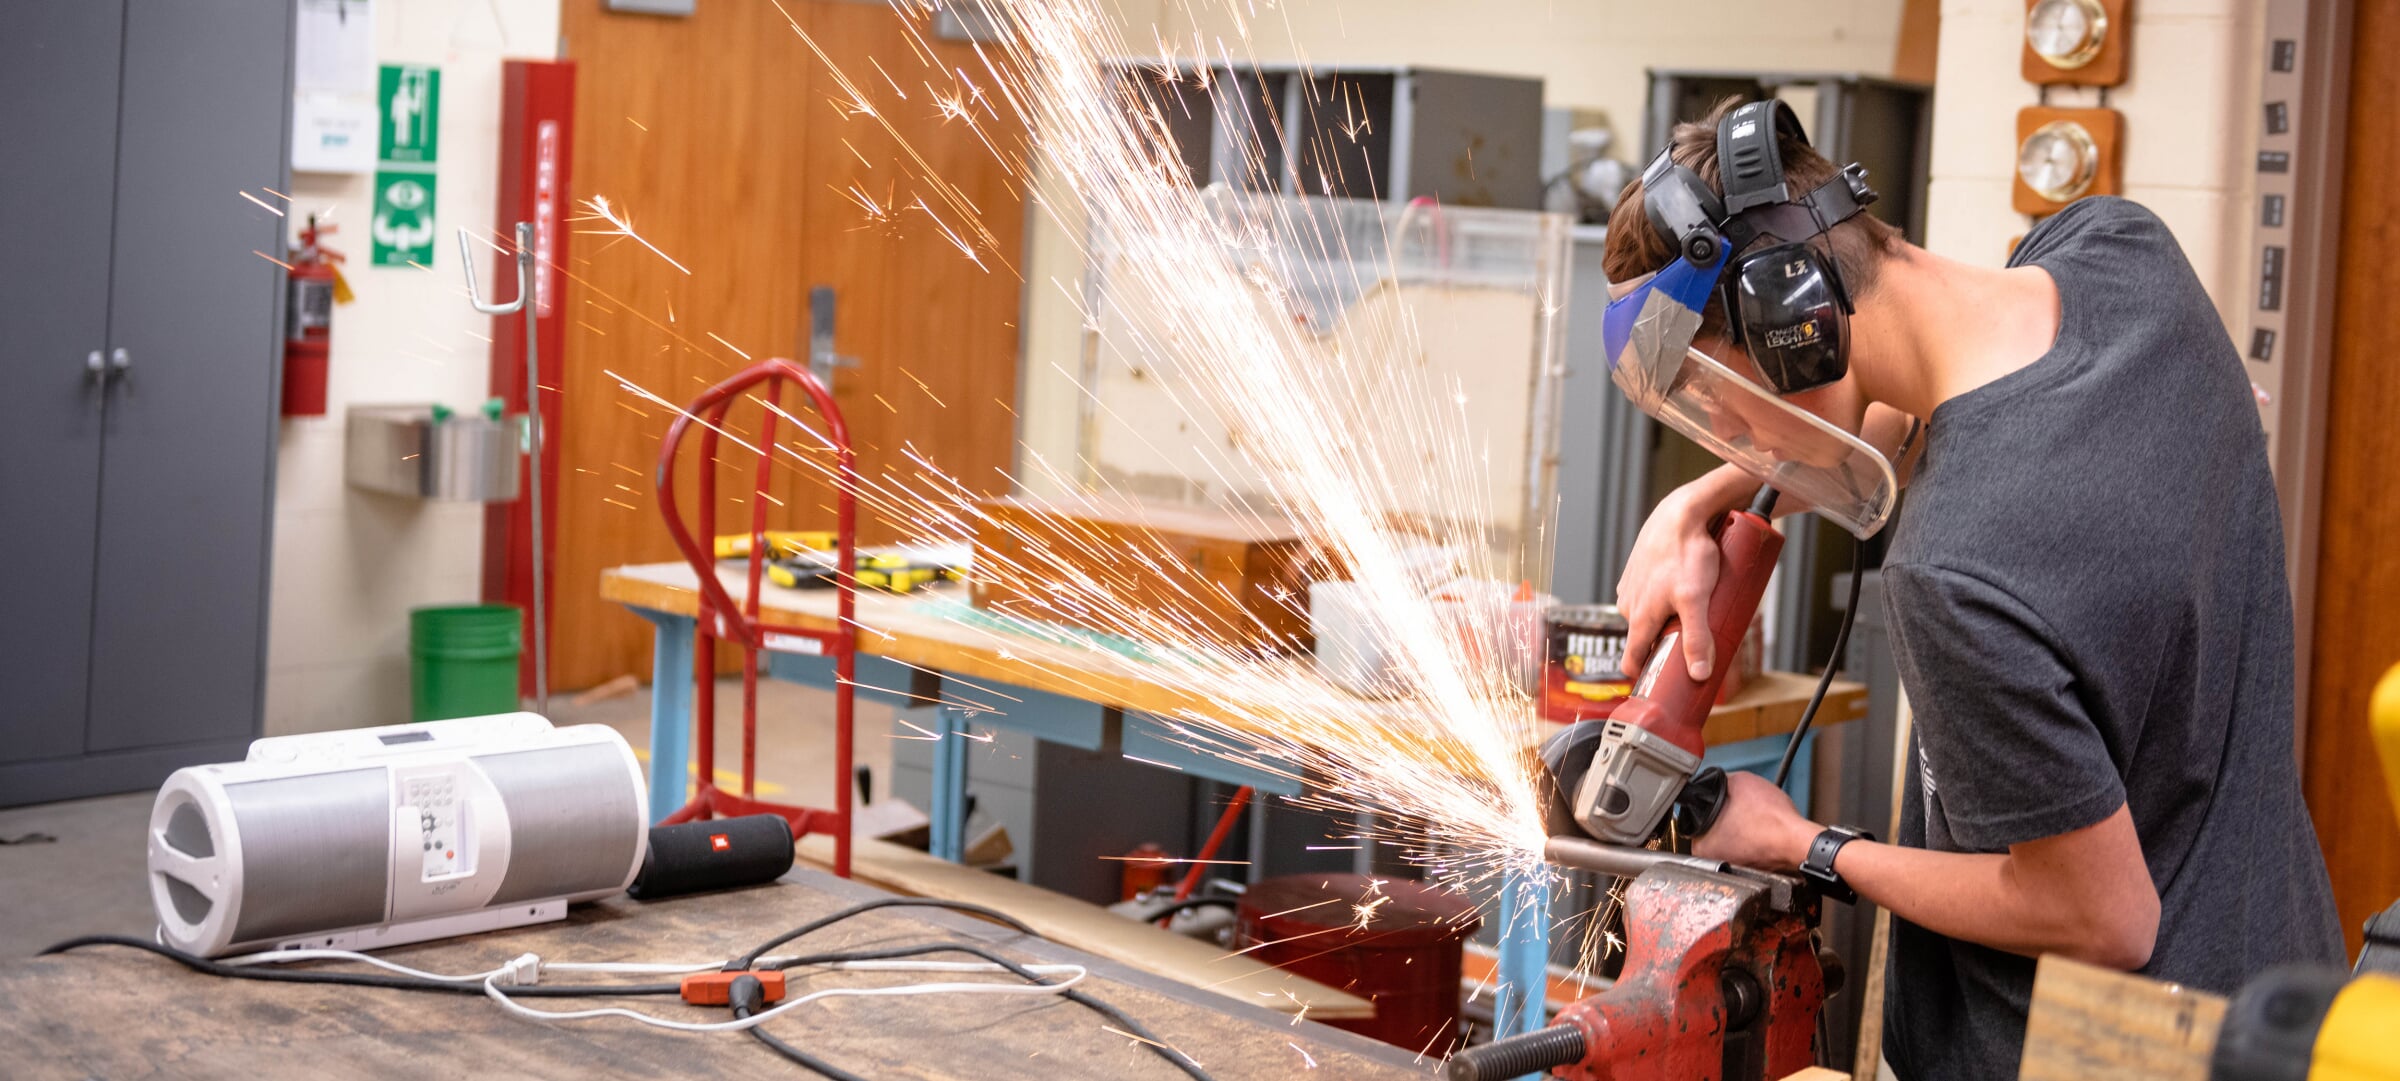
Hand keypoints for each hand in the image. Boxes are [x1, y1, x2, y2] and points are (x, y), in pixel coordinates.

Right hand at [1616, 482, 1727, 680]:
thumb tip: (1698, 674)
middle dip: (1664, 643)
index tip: (1656, 686)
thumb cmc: (1687, 553)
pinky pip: (1650, 593)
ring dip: (1665, 617)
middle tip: (1692, 642)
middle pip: (1645, 637)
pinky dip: (1664, 596)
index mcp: (1639, 617)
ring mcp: (1633, 586)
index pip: (1632, 660)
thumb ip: (1697, 639)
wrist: (1681, 513)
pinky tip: (1682, 588)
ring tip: (1693, 610)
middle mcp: (1630, 604)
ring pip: (1648, 613)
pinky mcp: (1640, 569)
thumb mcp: (1697, 600)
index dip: (1643, 675)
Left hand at [1692, 771, 1817, 872]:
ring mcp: (1734, 870)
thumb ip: (1722, 782)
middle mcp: (1714, 863)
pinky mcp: (1753, 872)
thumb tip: (1719, 782)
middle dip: (1726, 817)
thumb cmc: (1772, 820)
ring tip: (1754, 820)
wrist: (1799, 841)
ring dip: (1741, 828)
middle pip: (1713, 830)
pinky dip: (1754, 840)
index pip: (1696, 818)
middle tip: (1741, 810)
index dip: (1711, 805)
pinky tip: (1762, 831)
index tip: (1723, 802)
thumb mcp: (1740, 781)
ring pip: (1732, 840)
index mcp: (1701, 845)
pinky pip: (1748, 849)